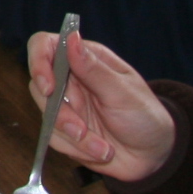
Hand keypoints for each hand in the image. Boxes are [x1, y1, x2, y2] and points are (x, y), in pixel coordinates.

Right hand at [26, 29, 176, 181]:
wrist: (153, 156)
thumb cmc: (145, 116)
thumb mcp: (123, 93)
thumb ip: (93, 68)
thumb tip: (70, 37)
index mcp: (87, 59)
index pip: (45, 45)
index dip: (38, 61)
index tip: (48, 87)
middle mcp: (71, 79)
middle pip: (39, 86)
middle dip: (60, 114)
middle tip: (82, 130)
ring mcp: (67, 106)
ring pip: (47, 117)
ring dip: (74, 138)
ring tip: (103, 148)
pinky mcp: (65, 131)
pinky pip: (54, 139)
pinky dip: (77, 149)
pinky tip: (100, 152)